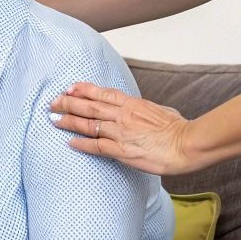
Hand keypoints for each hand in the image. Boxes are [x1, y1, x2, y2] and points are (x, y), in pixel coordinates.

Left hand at [50, 82, 194, 175]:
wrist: (188, 144)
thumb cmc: (179, 129)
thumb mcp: (161, 110)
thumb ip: (145, 109)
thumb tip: (141, 109)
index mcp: (133, 104)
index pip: (103, 93)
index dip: (84, 90)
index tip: (70, 88)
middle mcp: (123, 116)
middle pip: (90, 106)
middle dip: (68, 103)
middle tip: (53, 102)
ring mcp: (122, 133)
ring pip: (89, 124)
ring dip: (69, 121)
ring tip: (54, 119)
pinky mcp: (123, 151)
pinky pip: (97, 146)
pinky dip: (82, 144)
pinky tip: (69, 142)